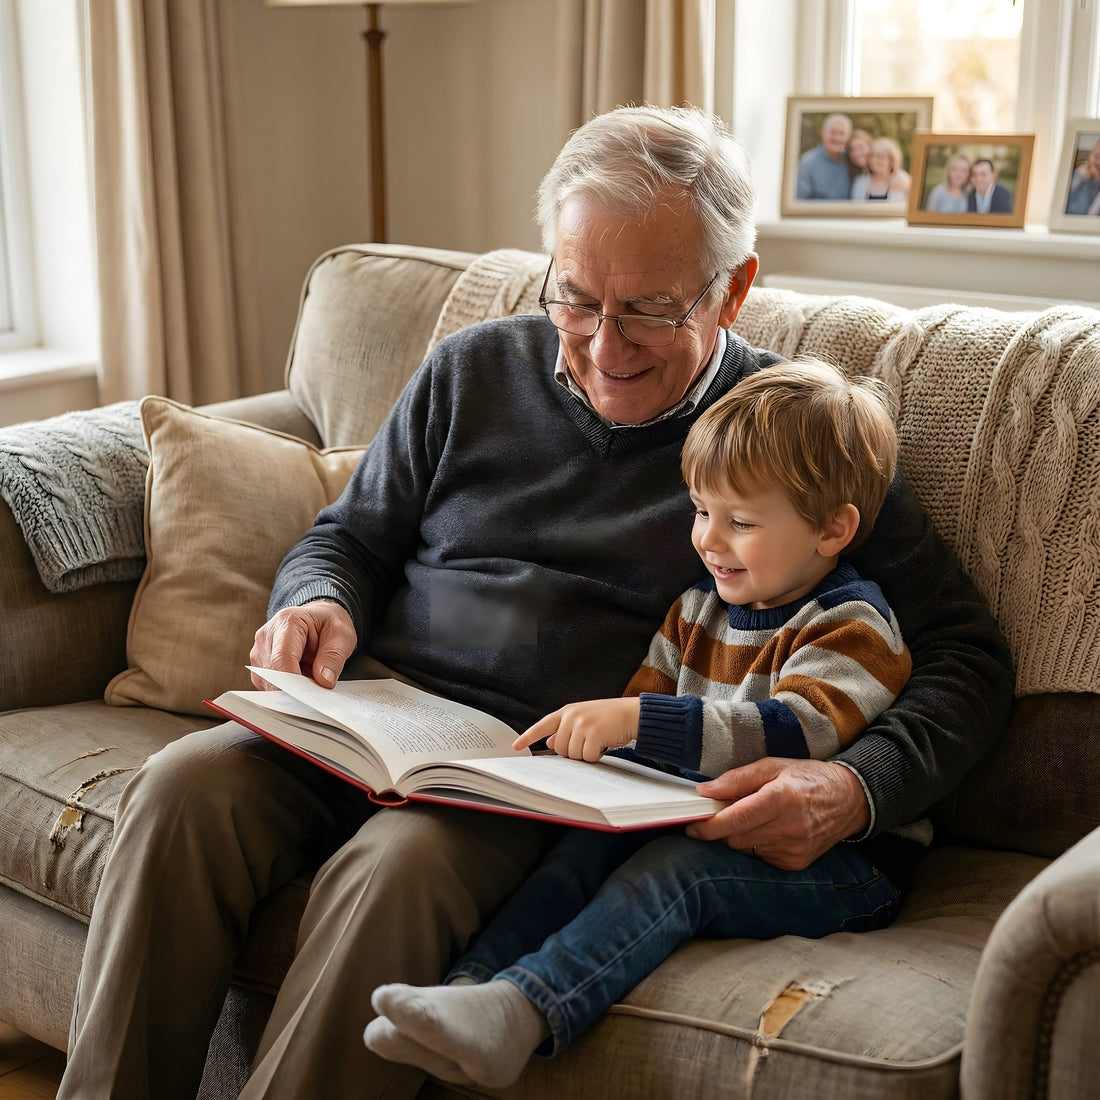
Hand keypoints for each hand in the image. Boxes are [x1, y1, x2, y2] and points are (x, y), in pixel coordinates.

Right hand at [249, 600, 356, 688]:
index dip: (293, 681)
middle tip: (317, 690)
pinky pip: (268, 686)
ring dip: (290, 689)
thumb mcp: (342, 635)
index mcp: (287, 622)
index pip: (282, 658)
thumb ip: (333, 657)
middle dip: (295, 688)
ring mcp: (260, 652)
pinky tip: (301, 678)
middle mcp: (267, 636)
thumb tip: (324, 681)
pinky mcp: (259, 666)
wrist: (318, 619)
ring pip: (269, 684)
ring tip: (310, 676)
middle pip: (272, 674)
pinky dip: (286, 689)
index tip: (308, 696)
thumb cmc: (328, 623)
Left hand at [513, 698, 640, 761]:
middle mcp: (572, 716)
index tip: (516, 747)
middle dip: (573, 751)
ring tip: (598, 741)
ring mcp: (582, 724)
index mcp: (567, 712)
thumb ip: (566, 729)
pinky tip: (604, 745)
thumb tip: (550, 742)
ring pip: (572, 755)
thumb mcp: (584, 719)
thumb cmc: (609, 718)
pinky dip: (596, 756)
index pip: (542, 725)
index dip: (527, 737)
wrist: (632, 713)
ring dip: (585, 754)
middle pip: (559, 748)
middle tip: (588, 742)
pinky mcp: (593, 734)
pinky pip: (587, 757)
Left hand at [686, 758, 869, 870]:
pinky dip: (755, 844)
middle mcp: (789, 828)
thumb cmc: (807, 778)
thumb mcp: (772, 766)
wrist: (849, 800)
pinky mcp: (795, 863)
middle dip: (720, 828)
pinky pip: (760, 857)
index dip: (709, 825)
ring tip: (752, 817)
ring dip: (738, 836)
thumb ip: (736, 779)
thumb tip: (705, 791)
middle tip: (720, 812)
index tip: (692, 826)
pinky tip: (768, 829)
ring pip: (745, 849)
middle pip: (735, 837)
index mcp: (781, 799)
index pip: (735, 819)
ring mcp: (793, 849)